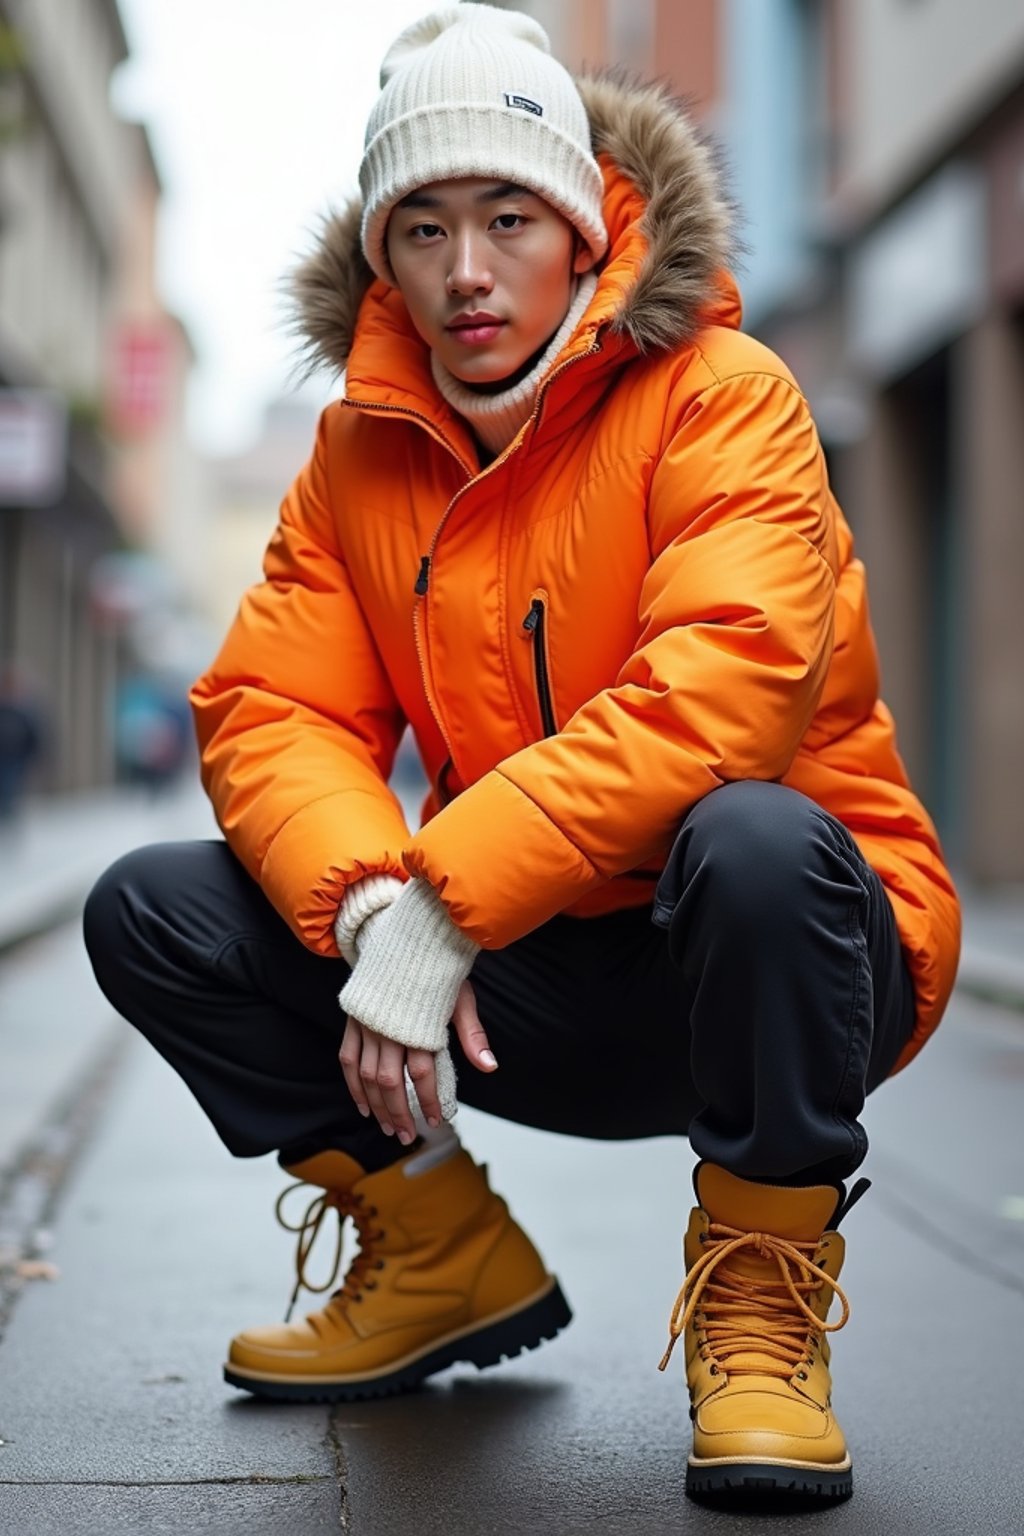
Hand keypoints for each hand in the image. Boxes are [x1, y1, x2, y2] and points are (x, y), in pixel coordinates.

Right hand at [339, 980, 496, 1141]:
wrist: (406, 939)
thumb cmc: (436, 969)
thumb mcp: (460, 997)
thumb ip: (471, 1034)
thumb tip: (489, 1066)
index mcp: (418, 1024)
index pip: (423, 1072)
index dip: (429, 1100)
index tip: (436, 1119)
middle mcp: (389, 1028)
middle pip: (391, 1082)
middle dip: (400, 1113)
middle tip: (409, 1135)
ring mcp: (368, 1025)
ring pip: (367, 1076)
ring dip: (377, 1107)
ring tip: (390, 1129)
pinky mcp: (354, 1021)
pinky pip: (348, 1059)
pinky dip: (353, 1086)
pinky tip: (364, 1107)